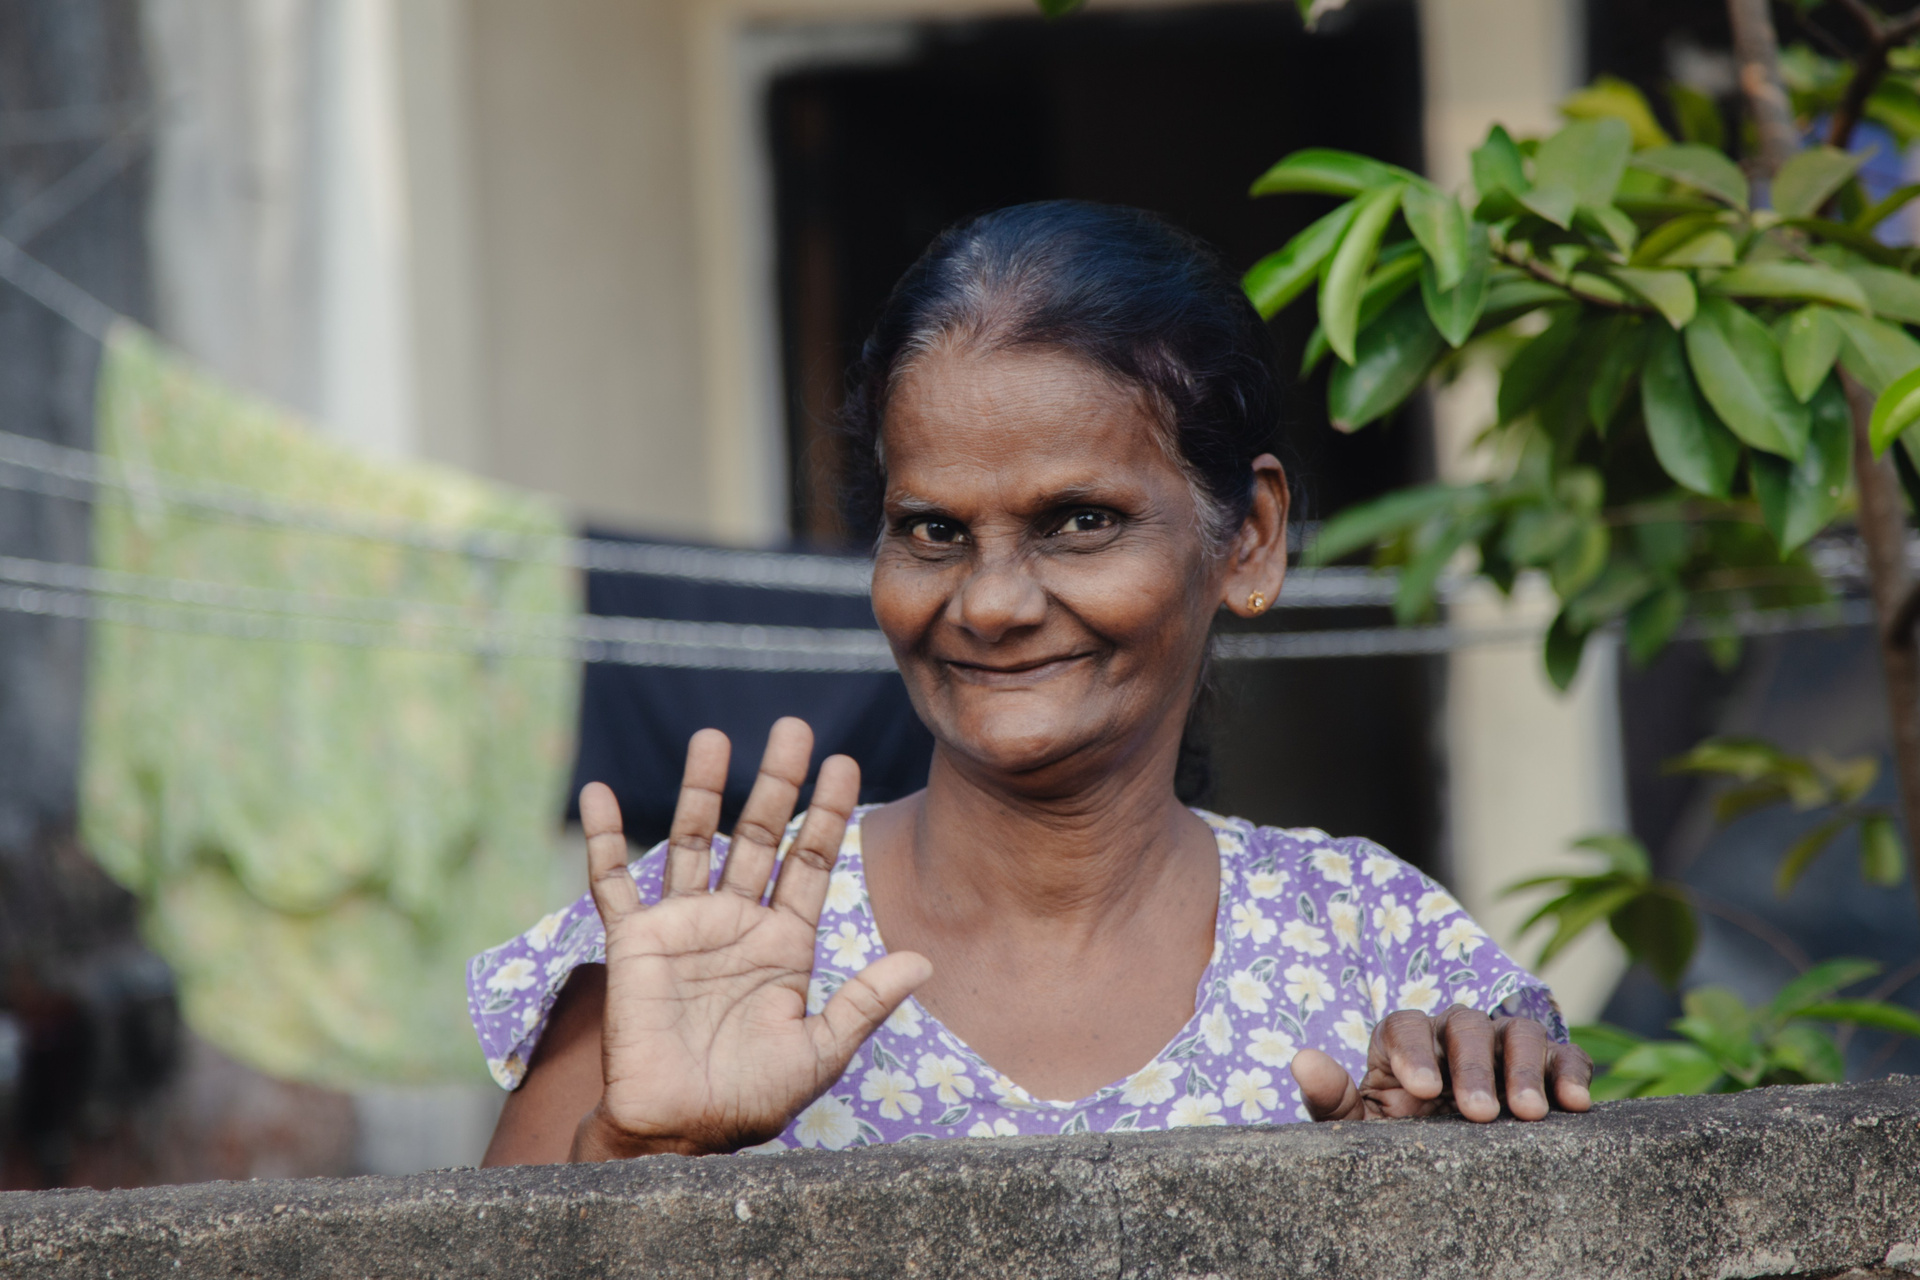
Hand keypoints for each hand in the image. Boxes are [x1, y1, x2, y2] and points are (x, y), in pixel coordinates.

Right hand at [571, 717, 931, 1159]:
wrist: (679, 1131)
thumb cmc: (750, 1099)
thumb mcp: (820, 1050)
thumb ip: (865, 1002)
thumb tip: (924, 960)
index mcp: (785, 942)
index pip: (809, 862)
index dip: (826, 813)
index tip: (844, 762)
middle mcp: (737, 922)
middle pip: (758, 835)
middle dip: (776, 783)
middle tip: (793, 728)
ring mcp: (685, 925)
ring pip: (694, 841)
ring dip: (702, 790)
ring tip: (714, 738)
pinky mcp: (635, 941)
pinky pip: (614, 882)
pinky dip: (604, 840)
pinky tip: (598, 795)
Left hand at [1288, 1004, 1592, 1122]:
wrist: (1442, 1167)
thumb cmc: (1396, 1141)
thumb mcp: (1359, 1128)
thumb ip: (1331, 1096)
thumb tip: (1301, 1059)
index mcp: (1403, 1042)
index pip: (1404, 1025)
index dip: (1412, 1051)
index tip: (1420, 1091)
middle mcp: (1454, 1034)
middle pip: (1465, 1025)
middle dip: (1473, 1067)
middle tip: (1478, 1114)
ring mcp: (1502, 1046)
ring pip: (1518, 1031)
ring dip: (1525, 1068)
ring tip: (1527, 1113)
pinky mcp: (1546, 1067)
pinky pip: (1565, 1055)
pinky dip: (1571, 1072)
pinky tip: (1575, 1104)